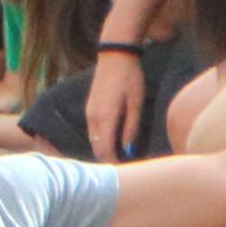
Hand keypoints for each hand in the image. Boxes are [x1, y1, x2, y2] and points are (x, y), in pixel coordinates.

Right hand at [83, 41, 145, 160]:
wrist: (115, 56)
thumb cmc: (130, 78)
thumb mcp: (136, 103)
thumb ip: (131, 128)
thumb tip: (128, 149)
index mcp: (105, 118)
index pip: (104, 150)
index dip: (113, 163)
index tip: (124, 170)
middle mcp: (93, 118)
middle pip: (96, 148)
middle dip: (107, 160)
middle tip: (123, 168)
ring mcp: (89, 112)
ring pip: (93, 141)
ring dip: (103, 150)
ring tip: (119, 156)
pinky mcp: (89, 108)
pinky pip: (92, 131)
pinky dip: (100, 140)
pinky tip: (112, 141)